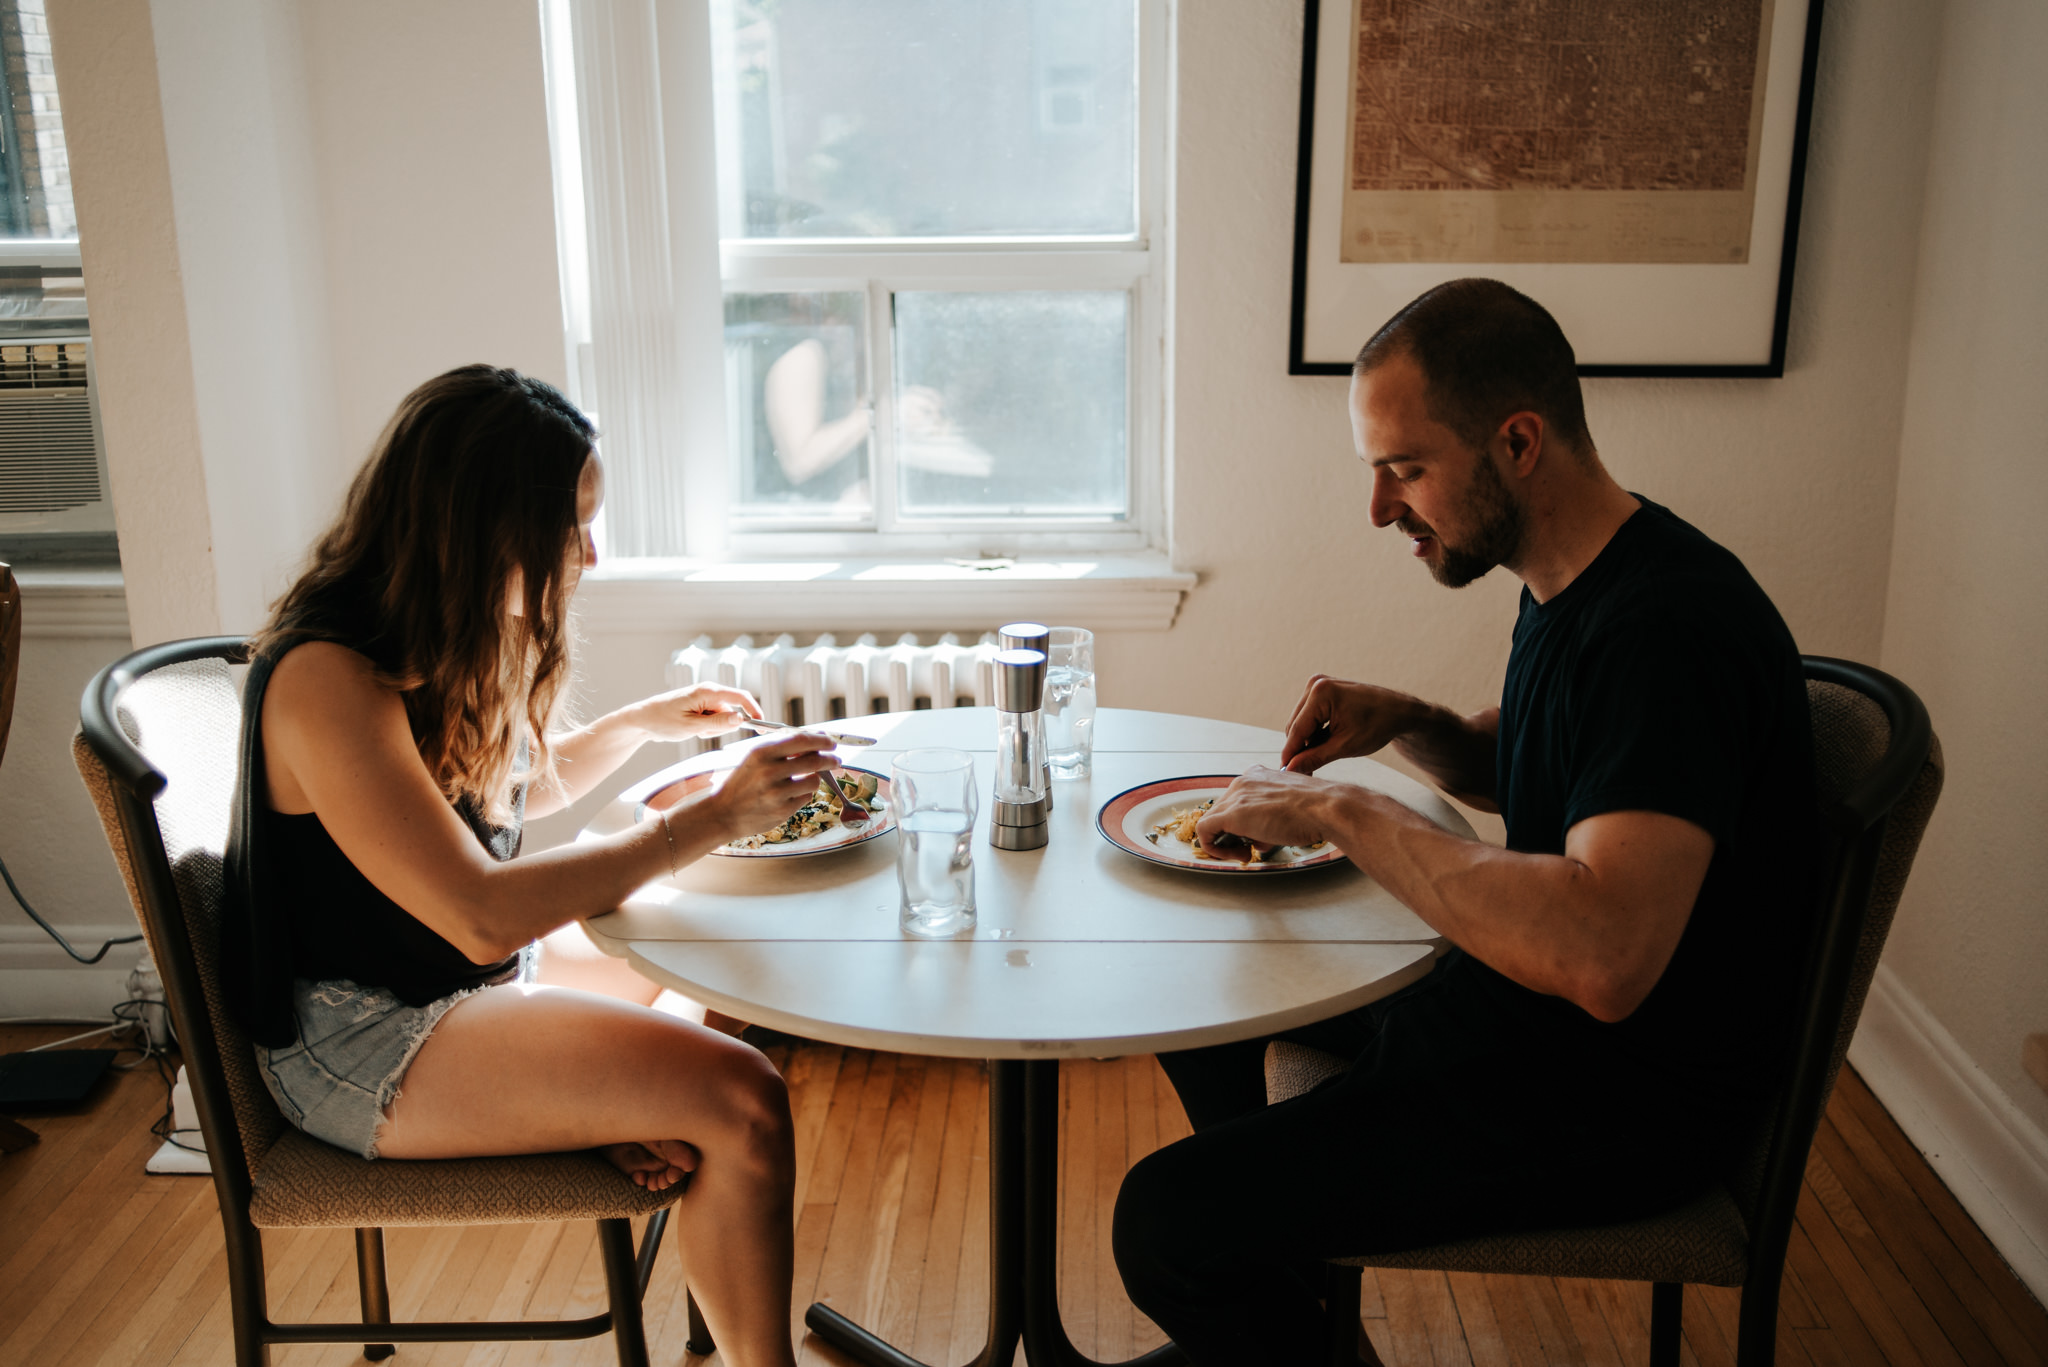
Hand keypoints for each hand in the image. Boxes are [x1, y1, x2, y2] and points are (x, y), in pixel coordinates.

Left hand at [624, 683, 763, 742]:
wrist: (641, 720)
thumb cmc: (662, 720)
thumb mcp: (691, 727)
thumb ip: (718, 723)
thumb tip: (741, 719)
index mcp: (708, 691)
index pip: (741, 698)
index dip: (755, 711)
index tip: (762, 727)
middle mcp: (709, 692)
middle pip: (731, 712)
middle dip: (722, 726)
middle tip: (700, 732)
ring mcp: (705, 699)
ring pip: (722, 719)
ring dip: (711, 729)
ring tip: (691, 729)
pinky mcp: (701, 707)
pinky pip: (713, 721)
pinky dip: (705, 729)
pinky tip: (689, 729)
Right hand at [698, 732, 840, 843]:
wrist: (722, 814)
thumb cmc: (742, 783)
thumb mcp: (754, 759)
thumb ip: (781, 749)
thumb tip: (815, 740)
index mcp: (761, 753)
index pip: (801, 740)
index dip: (821, 739)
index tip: (831, 742)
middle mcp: (769, 771)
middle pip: (814, 760)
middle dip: (830, 759)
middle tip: (836, 760)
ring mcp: (776, 793)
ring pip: (814, 780)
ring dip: (814, 779)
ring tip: (802, 781)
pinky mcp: (782, 811)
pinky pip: (806, 798)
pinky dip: (802, 795)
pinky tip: (788, 796)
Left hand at [1194, 765, 1337, 853]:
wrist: (1325, 808)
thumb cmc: (1317, 809)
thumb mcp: (1292, 806)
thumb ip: (1273, 815)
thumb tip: (1263, 836)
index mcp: (1258, 775)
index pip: (1238, 800)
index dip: (1244, 823)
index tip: (1255, 836)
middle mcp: (1243, 781)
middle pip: (1224, 810)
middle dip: (1235, 833)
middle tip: (1250, 848)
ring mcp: (1236, 796)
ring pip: (1213, 820)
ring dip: (1226, 842)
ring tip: (1246, 854)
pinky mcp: (1230, 815)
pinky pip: (1205, 831)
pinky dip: (1213, 846)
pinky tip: (1235, 856)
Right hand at [1279, 675, 1423, 773]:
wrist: (1399, 711)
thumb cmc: (1378, 725)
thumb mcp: (1345, 746)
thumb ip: (1314, 758)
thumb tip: (1290, 769)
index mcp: (1322, 694)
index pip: (1297, 730)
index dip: (1290, 754)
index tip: (1285, 775)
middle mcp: (1316, 684)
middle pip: (1295, 726)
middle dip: (1299, 749)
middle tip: (1306, 773)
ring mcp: (1318, 685)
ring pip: (1300, 722)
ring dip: (1307, 742)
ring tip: (1320, 759)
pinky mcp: (1322, 690)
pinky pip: (1308, 716)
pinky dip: (1314, 733)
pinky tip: (1325, 745)